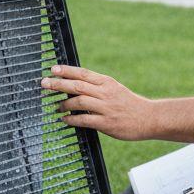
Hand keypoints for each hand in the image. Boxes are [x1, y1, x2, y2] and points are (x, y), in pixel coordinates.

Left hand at [40, 65, 156, 140]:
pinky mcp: (106, 123)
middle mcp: (105, 93)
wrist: (149, 118)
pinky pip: (84, 120)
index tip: (52, 69)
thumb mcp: (115, 89)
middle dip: (58, 84)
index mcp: (107, 82)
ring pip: (79, 101)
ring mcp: (106, 108)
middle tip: (44, 84)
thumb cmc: (129, 104)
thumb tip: (75, 86)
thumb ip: (97, 87)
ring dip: (64, 103)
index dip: (66, 70)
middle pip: (77, 85)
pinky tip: (64, 120)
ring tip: (56, 106)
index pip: (83, 73)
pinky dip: (71, 119)